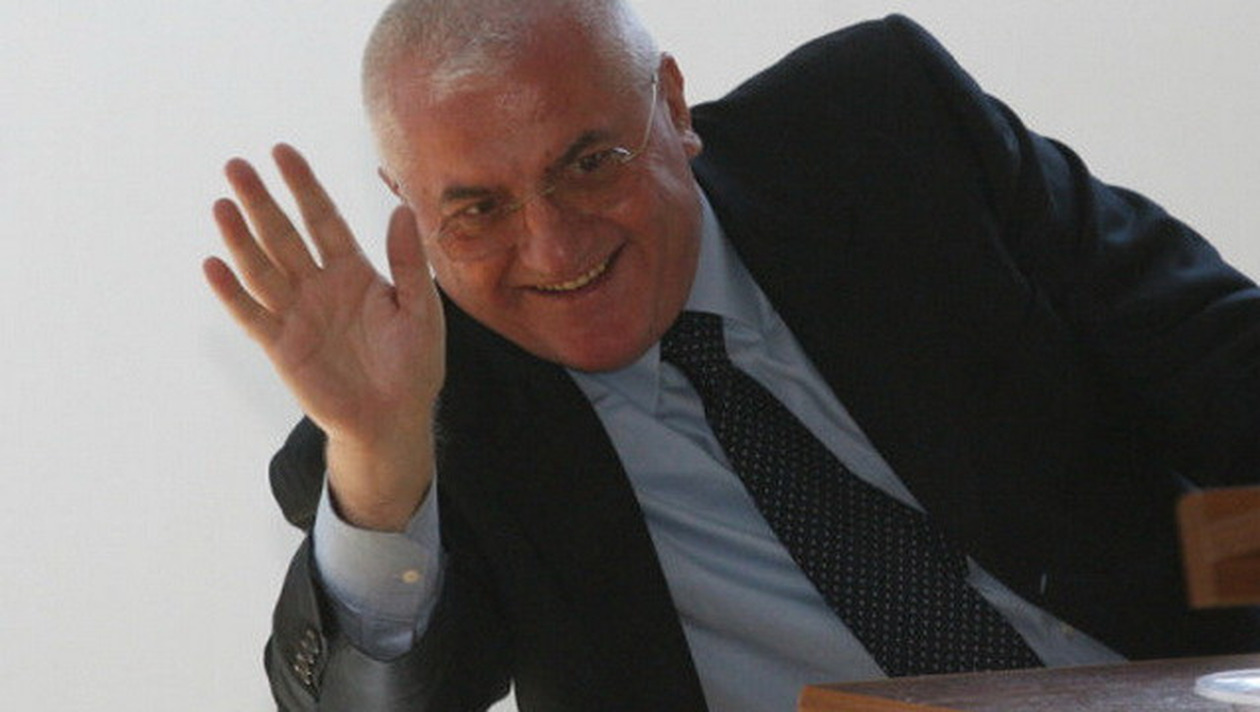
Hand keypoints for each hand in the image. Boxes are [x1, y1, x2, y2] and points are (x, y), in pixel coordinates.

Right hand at [204, 144, 443, 529]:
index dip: (304, 186)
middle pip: (284, 236)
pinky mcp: (281, 347)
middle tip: (236, 165)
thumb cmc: (413, 364)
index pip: (323, 219)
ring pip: (262, 269)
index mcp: (354, 271)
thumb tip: (402, 208)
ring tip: (222, 205)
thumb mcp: (421, 309)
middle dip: (261, 202)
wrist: (394, 419)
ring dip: (241, 239)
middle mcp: (319, 286)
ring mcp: (297, 314)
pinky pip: (252, 315)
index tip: (282, 152)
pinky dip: (232, 293)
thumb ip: (409, 262)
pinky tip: (213, 265)